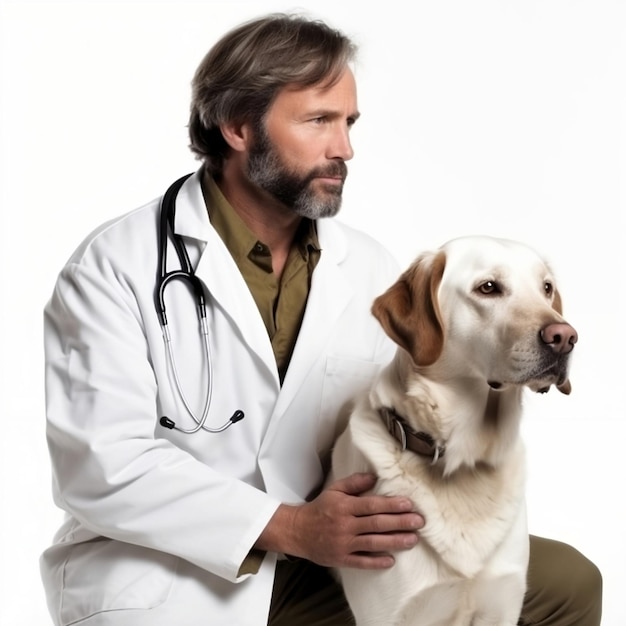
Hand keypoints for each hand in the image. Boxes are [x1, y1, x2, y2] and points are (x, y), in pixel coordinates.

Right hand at [256, 473, 423, 568]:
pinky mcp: (341, 559)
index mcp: (344, 506)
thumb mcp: (334, 490)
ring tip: (413, 539)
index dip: (391, 505)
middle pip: (377, 524)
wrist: (298, 531)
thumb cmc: (320, 508)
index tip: (408, 504)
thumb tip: (374, 477)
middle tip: (419, 522)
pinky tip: (391, 560)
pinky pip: (361, 561)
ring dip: (395, 541)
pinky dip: (377, 561)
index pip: (372, 505)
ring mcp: (343, 543)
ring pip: (373, 543)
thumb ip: (355, 483)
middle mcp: (345, 525)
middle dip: (400, 522)